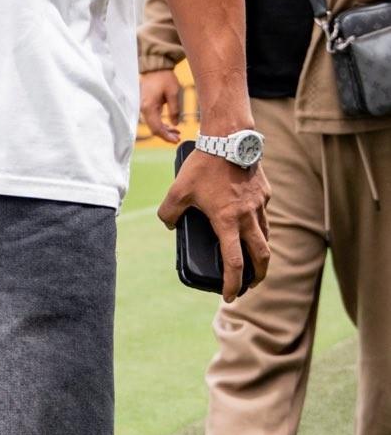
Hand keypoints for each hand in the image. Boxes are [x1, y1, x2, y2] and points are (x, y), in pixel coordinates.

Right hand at [140, 68, 184, 143]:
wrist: (154, 68)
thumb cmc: (164, 78)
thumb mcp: (173, 93)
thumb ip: (174, 110)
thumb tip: (175, 124)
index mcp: (149, 107)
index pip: (156, 128)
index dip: (166, 136)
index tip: (176, 140)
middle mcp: (143, 109)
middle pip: (153, 128)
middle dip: (165, 135)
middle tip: (178, 138)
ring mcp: (142, 108)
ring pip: (153, 124)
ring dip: (164, 130)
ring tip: (177, 132)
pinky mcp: (145, 106)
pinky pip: (152, 119)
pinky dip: (161, 124)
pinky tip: (170, 126)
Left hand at [157, 151, 271, 301]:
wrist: (229, 138)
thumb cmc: (202, 165)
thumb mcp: (177, 190)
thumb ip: (168, 212)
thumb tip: (169, 224)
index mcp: (227, 221)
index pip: (234, 262)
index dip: (233, 283)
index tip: (229, 295)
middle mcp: (247, 217)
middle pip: (262, 255)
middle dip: (258, 275)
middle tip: (251, 285)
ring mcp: (259, 204)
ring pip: (266, 236)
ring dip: (261, 251)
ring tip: (254, 259)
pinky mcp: (264, 193)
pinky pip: (264, 214)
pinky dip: (259, 224)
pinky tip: (249, 222)